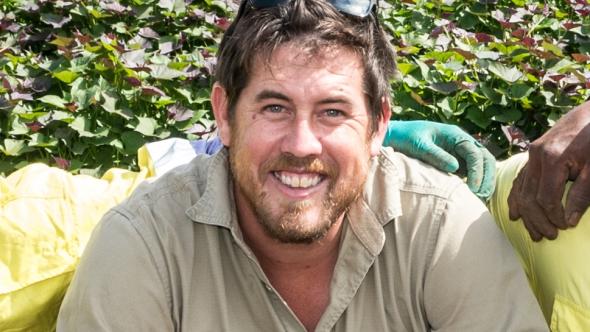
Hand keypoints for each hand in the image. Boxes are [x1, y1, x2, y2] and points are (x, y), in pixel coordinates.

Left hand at [384, 120, 495, 199]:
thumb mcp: (419, 145)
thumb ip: (436, 155)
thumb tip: (455, 167)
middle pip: (485, 158)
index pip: (474, 152)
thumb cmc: (405, 137)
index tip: (473, 188)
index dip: (477, 171)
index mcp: (454, 135)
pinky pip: (470, 172)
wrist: (396, 136)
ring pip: (481, 165)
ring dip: (484, 181)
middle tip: (481, 196)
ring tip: (480, 198)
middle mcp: (461, 142)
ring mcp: (459, 152)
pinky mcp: (455, 162)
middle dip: (486, 177)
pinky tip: (473, 196)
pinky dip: (475, 182)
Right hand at [508, 101, 589, 240]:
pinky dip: (517, 197)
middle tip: (549, 237)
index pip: (546, 198)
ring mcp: (531, 154)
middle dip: (537, 220)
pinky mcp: (532, 153)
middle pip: (529, 197)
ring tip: (533, 232)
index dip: (554, 217)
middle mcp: (536, 157)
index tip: (565, 228)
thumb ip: (582, 195)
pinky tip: (516, 213)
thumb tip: (570, 221)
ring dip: (526, 213)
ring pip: (521, 190)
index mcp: (552, 159)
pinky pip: (520, 180)